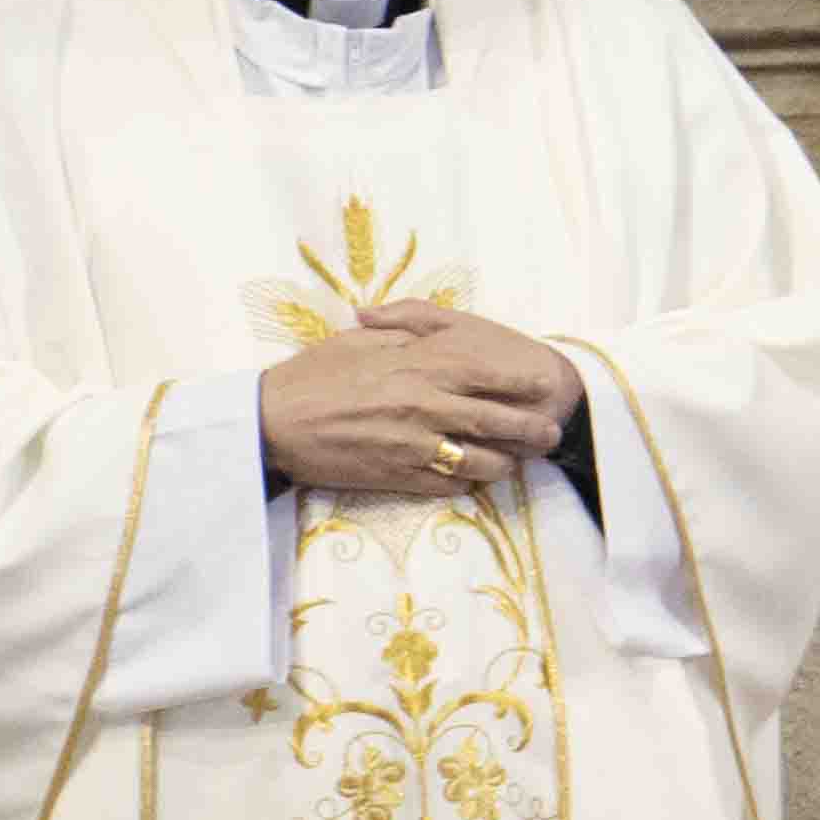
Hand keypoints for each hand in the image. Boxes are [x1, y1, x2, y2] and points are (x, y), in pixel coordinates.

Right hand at [260, 301, 583, 496]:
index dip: (520, 379)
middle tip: (550, 434)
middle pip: (496, 419)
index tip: (544, 384)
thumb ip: (406, 335)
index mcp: (417, 366)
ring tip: (517, 462)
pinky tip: (473, 479)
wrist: (269, 422)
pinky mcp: (398, 477)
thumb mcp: (361, 340)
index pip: (487, 371)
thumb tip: (435, 334)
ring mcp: (414, 445)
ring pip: (480, 460)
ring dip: (505, 462)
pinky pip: (449, 485)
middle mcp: (424, 406)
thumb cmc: (312, 375)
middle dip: (531, 429)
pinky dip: (467, 483)